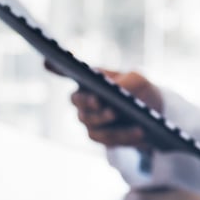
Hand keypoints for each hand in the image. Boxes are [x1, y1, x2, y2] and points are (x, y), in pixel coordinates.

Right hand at [46, 61, 162, 148]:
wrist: (152, 115)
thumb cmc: (140, 90)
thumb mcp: (139, 79)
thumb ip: (128, 81)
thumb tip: (117, 89)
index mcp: (89, 79)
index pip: (67, 72)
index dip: (55, 67)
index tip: (47, 60)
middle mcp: (83, 99)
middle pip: (76, 100)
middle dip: (86, 101)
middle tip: (98, 100)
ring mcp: (89, 119)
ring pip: (90, 122)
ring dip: (104, 119)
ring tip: (119, 115)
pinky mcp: (100, 137)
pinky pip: (106, 138)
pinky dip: (123, 135)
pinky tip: (139, 132)